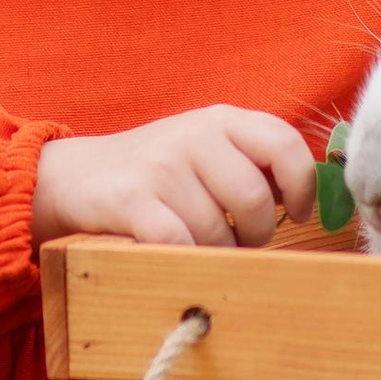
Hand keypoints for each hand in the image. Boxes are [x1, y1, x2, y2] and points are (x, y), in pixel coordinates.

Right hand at [32, 107, 317, 251]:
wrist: (73, 176)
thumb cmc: (156, 172)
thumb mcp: (206, 151)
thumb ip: (253, 164)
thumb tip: (308, 198)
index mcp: (222, 120)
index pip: (284, 143)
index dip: (302, 186)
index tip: (297, 213)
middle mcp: (194, 136)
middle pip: (254, 200)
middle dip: (255, 235)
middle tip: (240, 241)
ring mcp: (161, 166)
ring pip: (217, 230)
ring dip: (216, 253)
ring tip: (201, 245)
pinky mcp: (130, 199)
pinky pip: (178, 243)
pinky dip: (185, 259)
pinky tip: (178, 255)